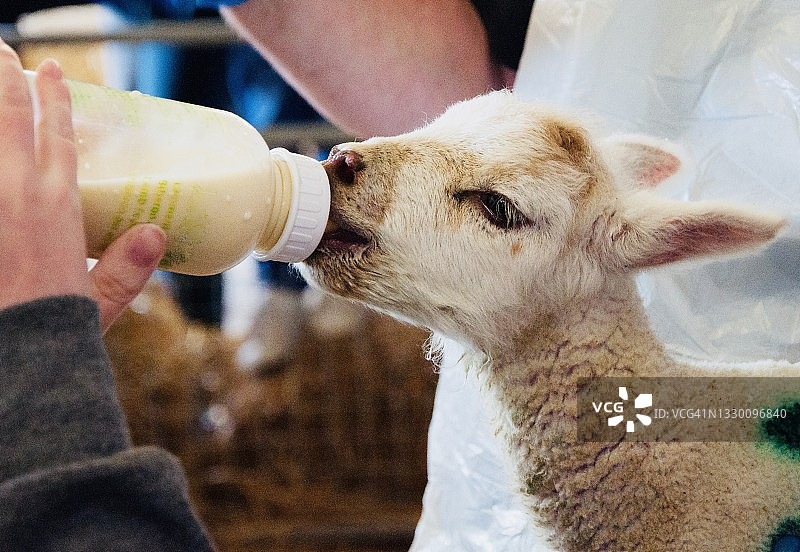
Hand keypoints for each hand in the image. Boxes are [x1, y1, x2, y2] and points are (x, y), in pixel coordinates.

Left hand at [0, 39, 165, 332]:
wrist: (10, 354)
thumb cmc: (51, 333)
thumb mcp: (100, 302)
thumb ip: (126, 268)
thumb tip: (156, 232)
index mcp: (57, 209)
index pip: (57, 139)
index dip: (55, 102)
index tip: (53, 72)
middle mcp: (15, 196)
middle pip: (9, 123)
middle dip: (5, 84)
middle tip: (1, 54)